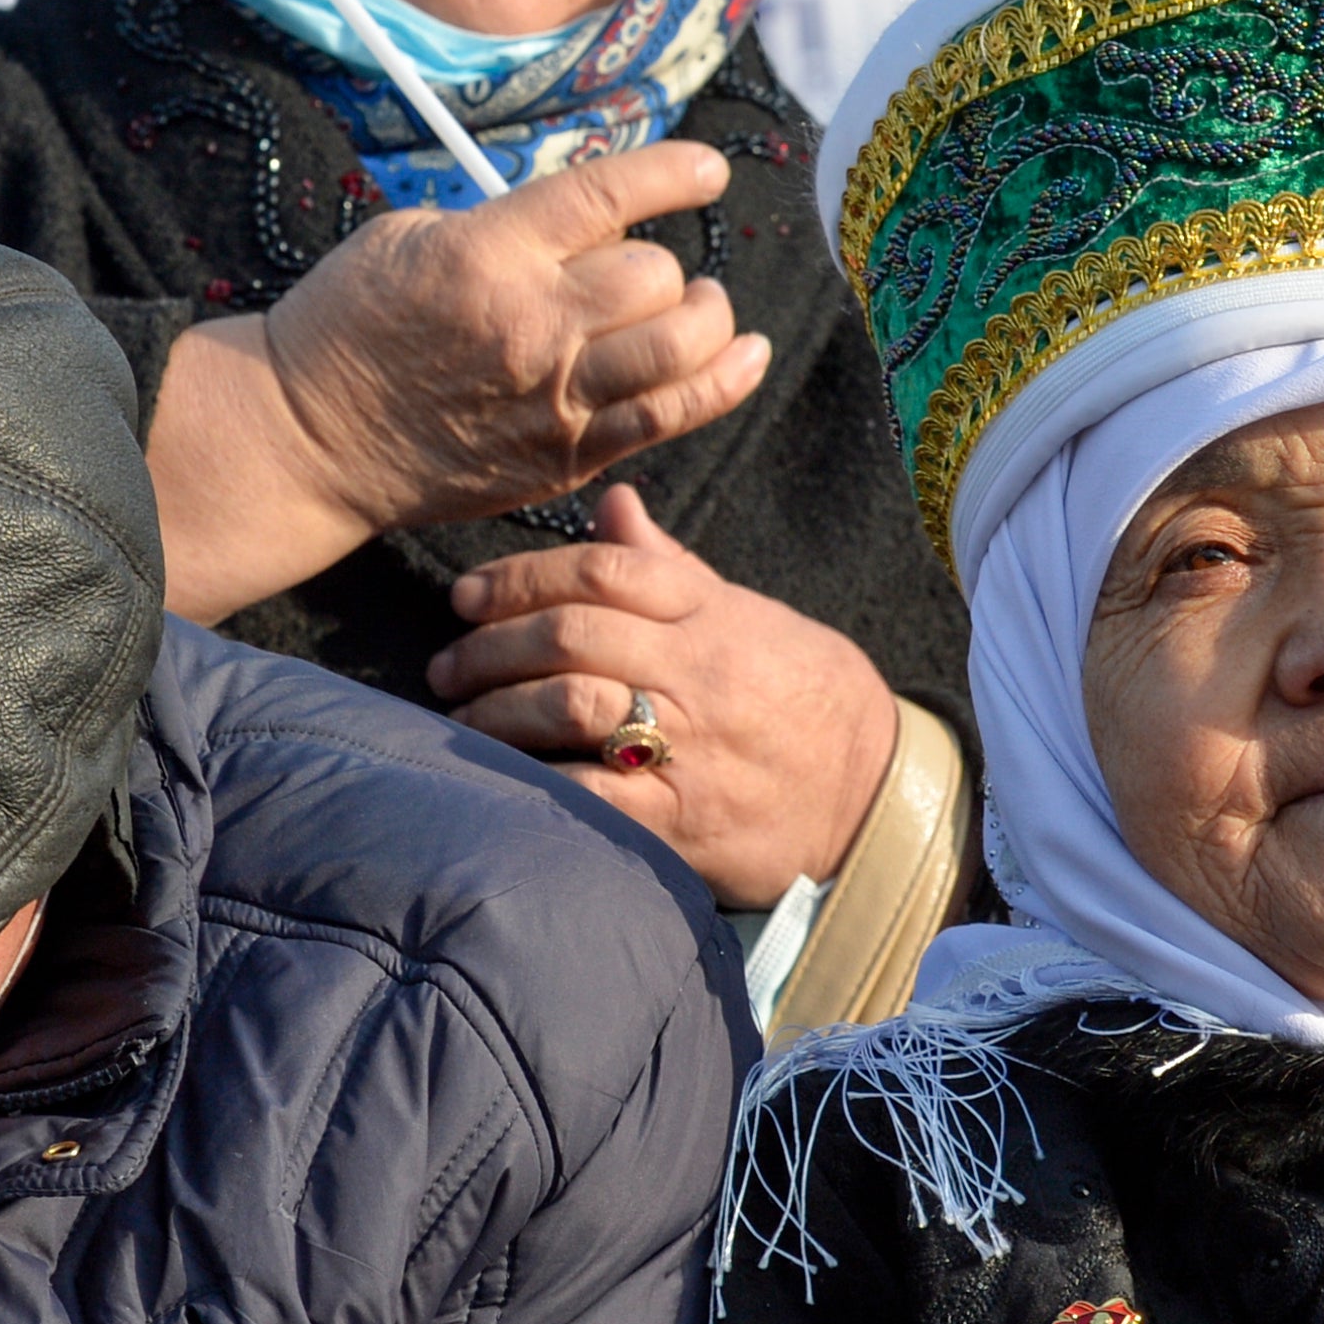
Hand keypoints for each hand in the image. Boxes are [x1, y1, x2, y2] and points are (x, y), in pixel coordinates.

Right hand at [144, 141, 772, 621]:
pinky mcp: (565, 456)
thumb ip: (502, 224)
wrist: (308, 435)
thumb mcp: (409, 237)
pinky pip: (670, 416)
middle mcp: (533, 324)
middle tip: (653, 275)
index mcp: (489, 253)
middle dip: (668, 268)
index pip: (606, 196)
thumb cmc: (348, 324)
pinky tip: (747, 357)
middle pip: (656, 278)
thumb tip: (580, 217)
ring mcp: (555, 397)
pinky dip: (722, 383)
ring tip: (705, 311)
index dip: (672, 174)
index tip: (708, 171)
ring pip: (679, 348)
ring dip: (708, 322)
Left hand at [428, 484, 897, 910]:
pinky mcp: (684, 820)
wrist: (874, 791)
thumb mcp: (747, 616)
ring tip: (461, 721)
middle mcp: (698, 672)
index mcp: (711, 614)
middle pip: (571, 635)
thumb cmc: (801, 696)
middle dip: (490, 647)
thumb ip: (670, 566)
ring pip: (569, 705)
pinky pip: (592, 793)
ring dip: (496, 711)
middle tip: (448, 665)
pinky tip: (501, 779)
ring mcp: (692, 746)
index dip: (521, 577)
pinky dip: (534, 781)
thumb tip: (612, 503)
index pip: (603, 570)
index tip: (468, 597)